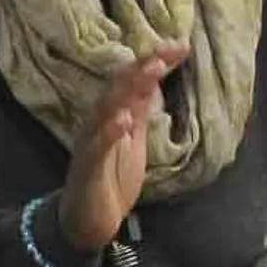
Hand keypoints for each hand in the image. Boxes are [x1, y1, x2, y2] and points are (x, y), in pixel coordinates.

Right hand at [58, 44, 189, 253]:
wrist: (86, 220)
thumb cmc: (110, 180)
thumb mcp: (133, 142)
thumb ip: (139, 112)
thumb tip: (152, 82)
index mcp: (111, 117)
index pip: (132, 83)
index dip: (154, 63)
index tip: (180, 45)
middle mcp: (98, 124)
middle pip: (118, 88)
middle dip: (143, 67)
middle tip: (168, 48)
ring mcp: (91, 144)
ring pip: (106, 110)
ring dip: (128, 89)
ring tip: (150, 70)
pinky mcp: (88, 167)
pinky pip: (98, 147)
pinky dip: (108, 132)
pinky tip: (122, 119)